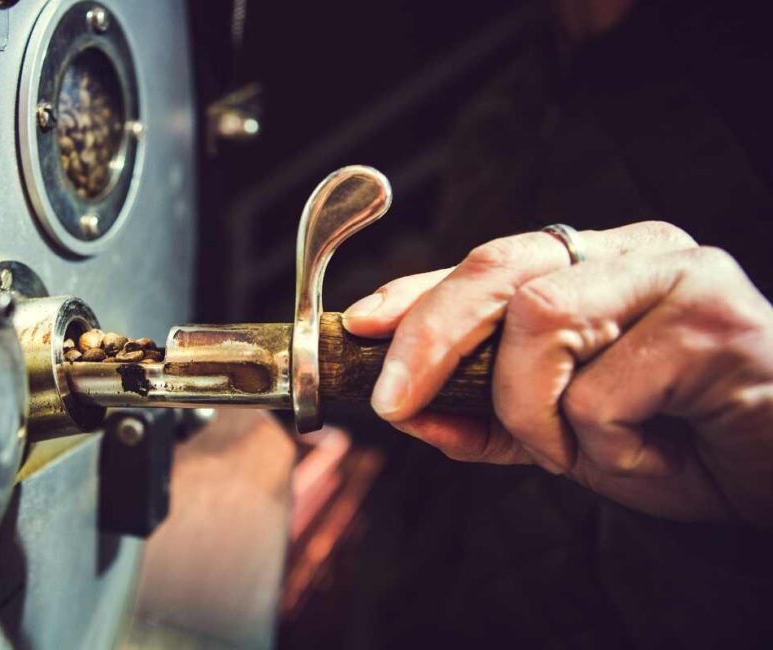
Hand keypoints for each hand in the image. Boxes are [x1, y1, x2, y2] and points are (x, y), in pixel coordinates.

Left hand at [342, 222, 772, 525]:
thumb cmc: (679, 445)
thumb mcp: (562, 438)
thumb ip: (489, 419)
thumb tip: (408, 411)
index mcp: (595, 266)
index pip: (487, 264)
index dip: (417, 294)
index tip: (359, 324)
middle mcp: (632, 251)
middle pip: (500, 268)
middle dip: (430, 336)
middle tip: (392, 400)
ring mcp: (676, 272)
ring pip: (539, 320)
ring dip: (536, 411)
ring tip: (584, 451)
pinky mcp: (714, 316)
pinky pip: (600, 389)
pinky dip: (603, 444)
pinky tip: (656, 450)